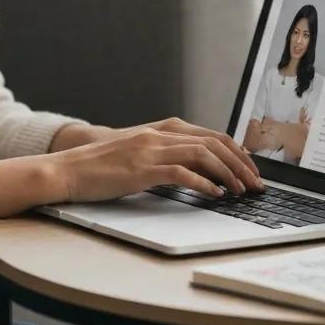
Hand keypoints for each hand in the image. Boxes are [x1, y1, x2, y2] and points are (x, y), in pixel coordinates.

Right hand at [49, 117, 263, 203]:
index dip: (236, 151)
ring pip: (203, 154)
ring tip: (241, 192)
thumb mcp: (138, 153)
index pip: (210, 134)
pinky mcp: (141, 170)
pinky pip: (181, 173)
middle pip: (213, 142)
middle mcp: (159, 135)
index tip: (251, 168)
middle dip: (240, 163)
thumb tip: (197, 171)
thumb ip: (164, 155)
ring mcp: (150, 150)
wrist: (68, 168)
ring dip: (228, 174)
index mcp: (161, 129)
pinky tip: (215, 195)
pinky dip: (204, 184)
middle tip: (256, 183)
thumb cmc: (102, 166)